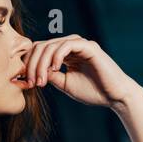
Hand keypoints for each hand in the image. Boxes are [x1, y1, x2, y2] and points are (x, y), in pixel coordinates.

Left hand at [22, 34, 142, 141]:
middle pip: (42, 46)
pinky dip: (57, 56)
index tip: (26, 83)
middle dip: (33, 64)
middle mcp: (72, 45)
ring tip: (41, 80)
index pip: (40, 51)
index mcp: (65, 54)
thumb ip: (50, 75)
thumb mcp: (65, 84)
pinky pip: (66, 45)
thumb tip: (32, 71)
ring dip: (42, 63)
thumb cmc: (94, 92)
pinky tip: (55, 69)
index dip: (30, 64)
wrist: (115, 97)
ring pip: (51, 45)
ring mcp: (80, 44)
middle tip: (31, 83)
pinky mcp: (89, 46)